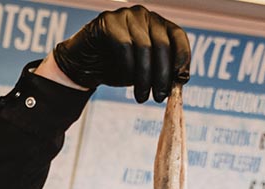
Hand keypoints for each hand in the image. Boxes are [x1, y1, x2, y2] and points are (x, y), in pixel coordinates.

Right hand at [52, 6, 190, 102]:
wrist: (82, 67)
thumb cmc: (115, 68)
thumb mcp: (143, 72)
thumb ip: (161, 72)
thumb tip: (181, 80)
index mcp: (157, 25)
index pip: (177, 36)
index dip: (182, 57)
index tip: (181, 79)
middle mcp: (144, 15)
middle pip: (162, 44)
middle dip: (162, 74)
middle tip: (160, 97)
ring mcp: (126, 16)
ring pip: (143, 48)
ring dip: (144, 77)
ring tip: (142, 97)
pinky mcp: (108, 21)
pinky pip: (124, 46)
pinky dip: (127, 67)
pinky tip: (126, 80)